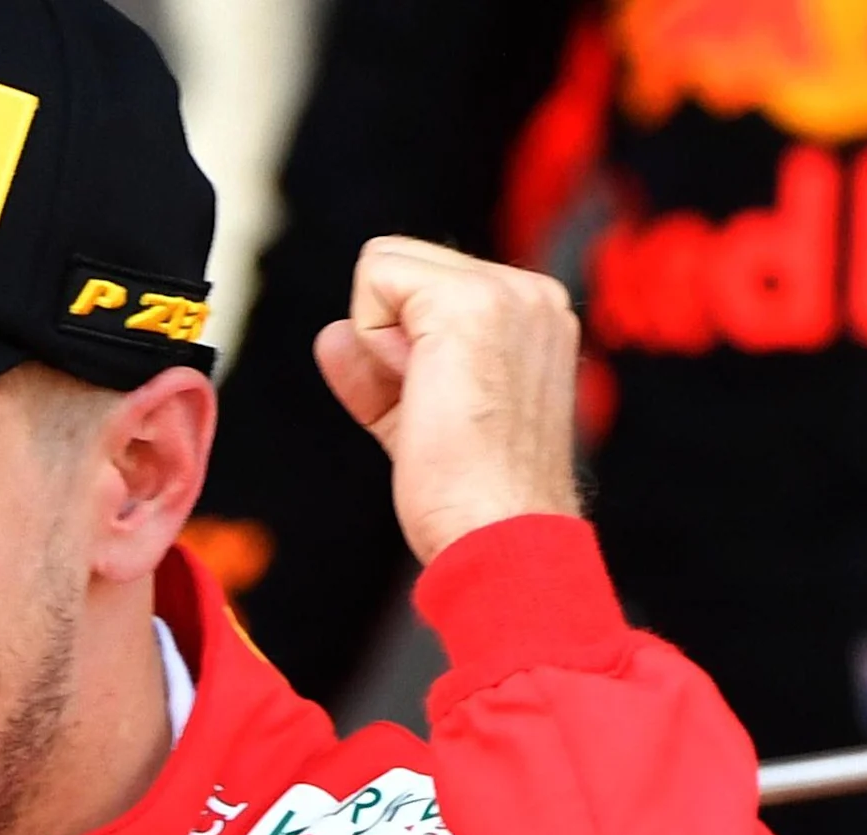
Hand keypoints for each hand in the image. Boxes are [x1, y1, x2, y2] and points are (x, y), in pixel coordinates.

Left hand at [314, 237, 582, 564]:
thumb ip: (381, 373)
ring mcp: (505, 292)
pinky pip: (374, 276)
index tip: (436, 410)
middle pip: (402, 268)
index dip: (400, 350)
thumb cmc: (474, 503)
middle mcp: (531, 294)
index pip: (428, 291)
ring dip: (381, 343)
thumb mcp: (421, 421)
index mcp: (534, 320)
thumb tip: (332, 334)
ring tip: (434, 405)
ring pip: (385, 265)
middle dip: (388, 339)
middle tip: (434, 411)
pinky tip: (419, 392)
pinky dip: (372, 340)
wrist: (503, 537)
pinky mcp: (467, 302)